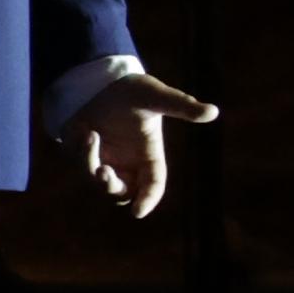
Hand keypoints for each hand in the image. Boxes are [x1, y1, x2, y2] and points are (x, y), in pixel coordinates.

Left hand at [62, 66, 218, 219]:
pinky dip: (80, 152)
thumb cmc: (132, 90)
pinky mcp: (83, 155)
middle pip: (123, 193)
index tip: (138, 212)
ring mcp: (105, 161)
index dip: (148, 200)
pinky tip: (84, 130)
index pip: (153, 185)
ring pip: (98, 182)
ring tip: (90, 135)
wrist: (99, 80)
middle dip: (112, 188)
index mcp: (150, 156)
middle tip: (103, 171)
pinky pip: (80, 165)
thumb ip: (181, 106)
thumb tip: (213, 112)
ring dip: (91, 164)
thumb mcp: (155, 96)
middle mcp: (128, 164)